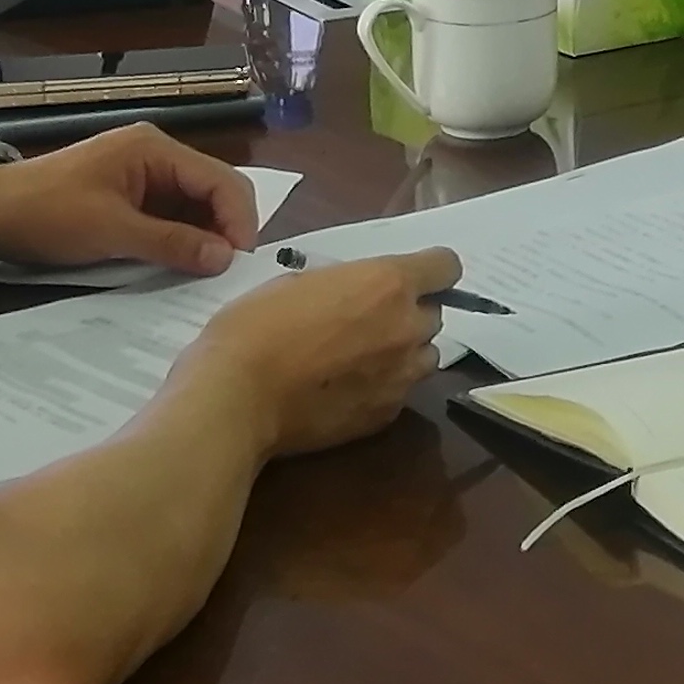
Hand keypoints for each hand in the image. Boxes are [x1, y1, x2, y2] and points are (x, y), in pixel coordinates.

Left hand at [0, 126, 251, 277]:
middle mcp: (158, 156)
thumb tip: (224, 257)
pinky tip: (182, 268)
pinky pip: (172, 218)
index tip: (239, 265)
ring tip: (207, 277)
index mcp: (156, 150)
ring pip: (196, 208)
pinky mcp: (132, 199)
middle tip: (227, 275)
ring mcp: (145, 177)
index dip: (239, 221)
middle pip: (215, 191)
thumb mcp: (111, 231)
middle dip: (226, 230)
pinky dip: (182, 241)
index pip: (222, 180)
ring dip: (205, 239)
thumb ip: (171, 242)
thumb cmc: (48, 213)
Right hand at [170, 252, 461, 459]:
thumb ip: (343, 286)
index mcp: (387, 284)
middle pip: (433, 316)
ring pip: (424, 358)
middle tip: (367, 323)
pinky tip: (344, 392)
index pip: (446, 267)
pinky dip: (382, 388)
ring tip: (360, 360)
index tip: (409, 279)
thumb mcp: (297, 283)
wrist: (238, 397)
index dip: (430, 271)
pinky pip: (399, 393)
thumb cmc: (255, 327)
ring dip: (403, 354)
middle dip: (407, 315)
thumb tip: (354, 297)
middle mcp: (406, 328)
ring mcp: (401, 377)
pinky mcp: (386, 415)